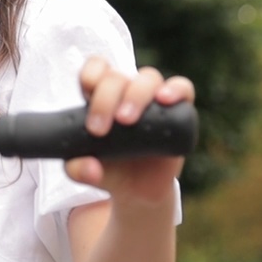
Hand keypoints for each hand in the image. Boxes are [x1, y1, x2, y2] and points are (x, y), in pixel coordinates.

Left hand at [65, 57, 195, 206]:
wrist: (139, 191)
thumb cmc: (110, 171)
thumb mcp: (87, 173)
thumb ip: (79, 170)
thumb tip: (89, 167)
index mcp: (100, 97)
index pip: (95, 70)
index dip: (90, 77)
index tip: (85, 100)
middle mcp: (126, 92)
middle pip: (117, 77)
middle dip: (105, 99)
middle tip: (99, 130)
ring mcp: (154, 99)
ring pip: (148, 77)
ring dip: (135, 95)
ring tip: (127, 120)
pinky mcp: (179, 110)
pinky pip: (183, 88)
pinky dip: (175, 89)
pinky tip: (165, 100)